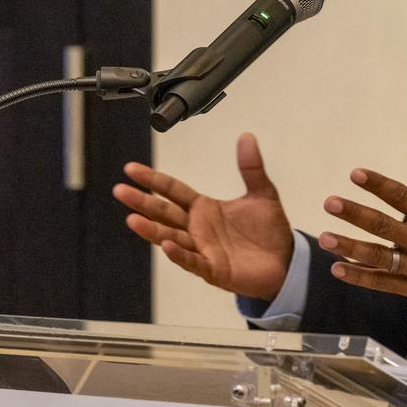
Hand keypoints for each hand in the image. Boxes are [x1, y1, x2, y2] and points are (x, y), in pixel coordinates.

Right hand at [112, 132, 294, 299]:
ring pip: (171, 237)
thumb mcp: (262, 193)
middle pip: (164, 212)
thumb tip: (247, 137)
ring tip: (132, 219)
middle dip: (142, 201)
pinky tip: (166, 245)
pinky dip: (179, 254)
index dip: (153, 180)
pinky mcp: (213, 269)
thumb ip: (251, 167)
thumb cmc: (269, 231)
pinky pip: (192, 261)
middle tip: (120, 190)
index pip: (172, 191)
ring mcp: (203, 249)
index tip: (131, 169)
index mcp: (204, 208)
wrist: (285, 262)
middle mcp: (198, 228)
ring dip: (151, 229)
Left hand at [318, 143, 406, 318]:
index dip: (378, 185)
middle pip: (383, 226)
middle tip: (330, 203)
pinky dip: (360, 277)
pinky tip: (338, 269)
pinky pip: (384, 283)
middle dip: (355, 214)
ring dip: (350, 248)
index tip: (355, 173)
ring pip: (378, 257)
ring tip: (325, 238)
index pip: (402, 197)